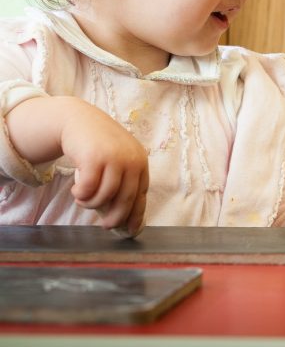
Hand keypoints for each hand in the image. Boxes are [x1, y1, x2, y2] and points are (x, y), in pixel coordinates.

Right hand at [7, 96, 148, 235]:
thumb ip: (123, 180)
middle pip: (126, 199)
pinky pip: (88, 189)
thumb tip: (125, 216)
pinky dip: (81, 194)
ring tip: (83, 198)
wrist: (79, 120)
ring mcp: (114, 157)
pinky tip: (77, 189)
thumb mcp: (118, 159)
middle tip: (105, 226)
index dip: (137, 215)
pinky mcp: (94, 158)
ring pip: (105, 196)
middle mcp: (131, 159)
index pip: (142, 194)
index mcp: (140, 161)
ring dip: (91, 203)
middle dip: (115, 218)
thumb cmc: (99, 145)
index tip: (131, 231)